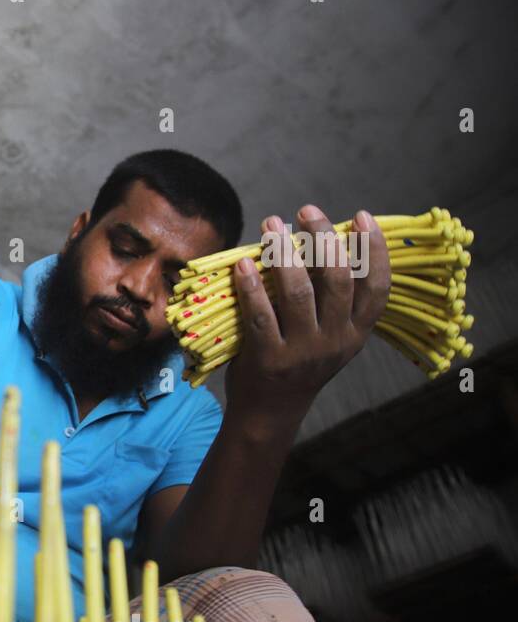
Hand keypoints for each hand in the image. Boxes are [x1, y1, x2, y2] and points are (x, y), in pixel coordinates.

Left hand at [226, 205, 390, 418]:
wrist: (271, 411)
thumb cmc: (298, 362)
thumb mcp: (329, 337)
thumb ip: (330, 300)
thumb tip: (319, 240)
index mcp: (356, 333)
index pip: (377, 287)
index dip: (374, 249)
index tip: (362, 216)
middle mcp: (336, 341)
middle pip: (337, 279)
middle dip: (323, 238)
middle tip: (307, 210)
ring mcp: (303, 352)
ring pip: (299, 292)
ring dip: (284, 252)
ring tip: (271, 225)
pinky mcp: (269, 359)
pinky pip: (261, 315)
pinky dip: (252, 286)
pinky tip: (244, 264)